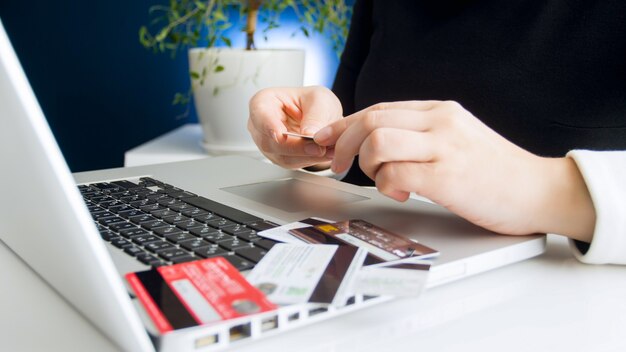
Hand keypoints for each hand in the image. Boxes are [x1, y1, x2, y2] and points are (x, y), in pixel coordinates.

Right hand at [248, 86, 340, 168]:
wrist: (322, 116)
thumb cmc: (313, 103)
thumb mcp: (320, 99)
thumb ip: (315, 116)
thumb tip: (309, 134)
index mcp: (264, 102)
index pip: (260, 114)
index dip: (268, 126)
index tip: (280, 135)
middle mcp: (261, 126)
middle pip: (270, 141)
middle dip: (295, 146)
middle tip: (316, 147)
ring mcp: (270, 144)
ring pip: (282, 156)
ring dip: (305, 156)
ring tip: (326, 150)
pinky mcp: (282, 158)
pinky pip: (293, 163)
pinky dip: (309, 160)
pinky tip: (324, 154)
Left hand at [314, 101, 594, 239]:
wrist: (539, 190)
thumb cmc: (495, 171)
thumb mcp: (457, 138)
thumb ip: (421, 135)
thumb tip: (374, 142)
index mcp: (440, 111)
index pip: (379, 109)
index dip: (344, 124)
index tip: (325, 138)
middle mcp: (440, 122)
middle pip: (370, 120)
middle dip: (342, 144)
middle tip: (339, 165)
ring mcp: (444, 147)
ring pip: (377, 142)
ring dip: (367, 165)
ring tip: (384, 179)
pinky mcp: (446, 177)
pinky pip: (394, 174)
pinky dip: (387, 186)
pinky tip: (402, 193)